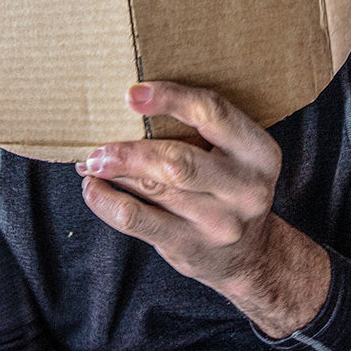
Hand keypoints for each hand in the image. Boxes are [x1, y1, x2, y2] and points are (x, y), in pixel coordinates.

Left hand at [75, 81, 329, 336]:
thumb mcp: (235, 156)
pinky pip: (136, 219)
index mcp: (259, 152)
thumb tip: (130, 104)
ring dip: (114, 171)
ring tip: (91, 162)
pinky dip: (105, 201)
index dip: (170, 98)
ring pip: (153, 188)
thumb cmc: (230, 189)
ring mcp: (219, 222)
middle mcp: (246, 188)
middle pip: (178, 160)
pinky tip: (93, 188)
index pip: (212, 113)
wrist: (251, 257)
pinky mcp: (190, 246)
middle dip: (131, 150)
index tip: (131, 94)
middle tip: (98, 146)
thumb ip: (198, 132)